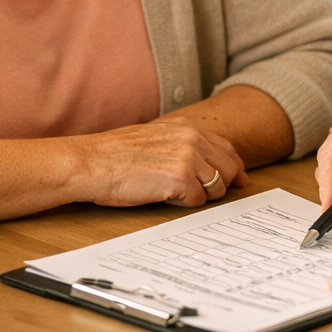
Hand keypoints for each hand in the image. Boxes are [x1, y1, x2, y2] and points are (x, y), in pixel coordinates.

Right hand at [77, 118, 249, 207]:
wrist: (91, 163)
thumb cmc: (114, 155)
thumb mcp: (155, 137)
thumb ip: (182, 145)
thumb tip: (204, 163)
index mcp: (187, 127)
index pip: (226, 148)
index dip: (235, 167)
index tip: (240, 180)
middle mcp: (192, 139)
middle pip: (229, 168)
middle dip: (222, 185)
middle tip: (207, 195)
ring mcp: (188, 158)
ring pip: (217, 186)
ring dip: (202, 195)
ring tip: (178, 194)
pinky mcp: (180, 179)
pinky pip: (199, 200)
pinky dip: (186, 204)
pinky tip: (167, 198)